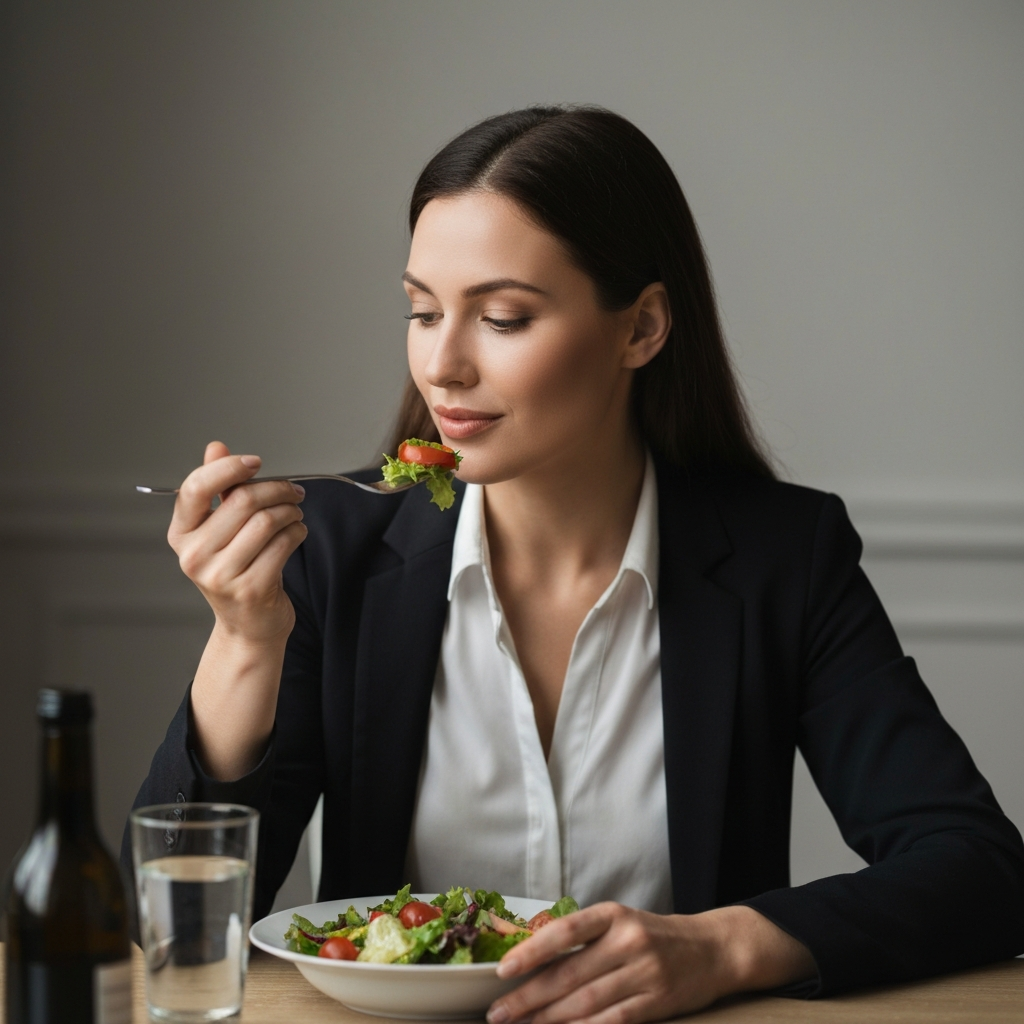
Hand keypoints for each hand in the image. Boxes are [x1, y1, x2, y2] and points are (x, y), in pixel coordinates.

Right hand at [169, 441, 306, 642]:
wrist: (249, 625)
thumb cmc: (236, 571)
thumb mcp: (220, 530)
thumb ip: (218, 488)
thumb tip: (216, 447)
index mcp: (181, 534)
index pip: (196, 488)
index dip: (229, 468)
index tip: (255, 463)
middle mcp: (194, 556)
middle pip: (243, 501)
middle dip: (277, 489)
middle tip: (293, 491)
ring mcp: (221, 576)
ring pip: (267, 521)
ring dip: (290, 511)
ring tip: (295, 514)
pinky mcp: (250, 589)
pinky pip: (283, 543)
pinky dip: (298, 531)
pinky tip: (297, 533)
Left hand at [487, 904, 815, 1023]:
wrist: (713, 948)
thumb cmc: (655, 936)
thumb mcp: (620, 923)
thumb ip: (583, 939)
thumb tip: (532, 961)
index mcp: (614, 915)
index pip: (565, 930)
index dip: (532, 950)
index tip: (504, 970)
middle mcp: (628, 941)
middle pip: (570, 973)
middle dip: (529, 996)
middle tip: (499, 1012)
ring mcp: (644, 972)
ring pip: (587, 1001)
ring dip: (549, 1019)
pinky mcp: (657, 1001)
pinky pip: (614, 1020)